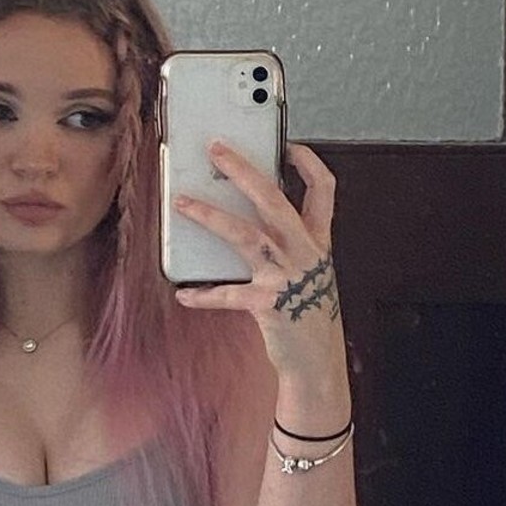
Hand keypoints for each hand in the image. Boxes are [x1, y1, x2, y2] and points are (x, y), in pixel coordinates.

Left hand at [173, 141, 345, 383]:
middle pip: (274, 199)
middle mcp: (305, 253)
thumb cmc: (307, 312)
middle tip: (215, 149)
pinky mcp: (268, 304)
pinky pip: (227, 294)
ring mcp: (286, 277)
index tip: (287, 145)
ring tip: (182, 203)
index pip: (323, 190)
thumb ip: (286, 243)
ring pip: (245, 235)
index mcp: (317, 241)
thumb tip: (244, 215)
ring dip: (210, 216)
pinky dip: (203, 294)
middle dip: (243, 170)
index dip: (307, 163)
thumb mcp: (307, 271)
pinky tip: (184, 294)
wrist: (317, 361)